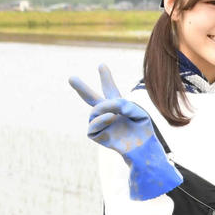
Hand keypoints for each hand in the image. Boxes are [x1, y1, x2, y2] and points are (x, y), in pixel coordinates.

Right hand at [69, 64, 181, 200]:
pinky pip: (92, 126)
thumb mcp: (138, 113)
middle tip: (71, 78)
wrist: (143, 149)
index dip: (106, 78)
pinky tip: (110, 118)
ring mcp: (102, 124)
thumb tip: (108, 107)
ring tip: (113, 113)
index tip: (101, 65)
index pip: (110, 90)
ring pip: (93, 112)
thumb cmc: (143, 131)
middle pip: (91, 99)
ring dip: (103, 109)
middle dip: (81, 88)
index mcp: (119, 107)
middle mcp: (108, 114)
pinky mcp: (98, 135)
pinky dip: (100, 120)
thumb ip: (124, 104)